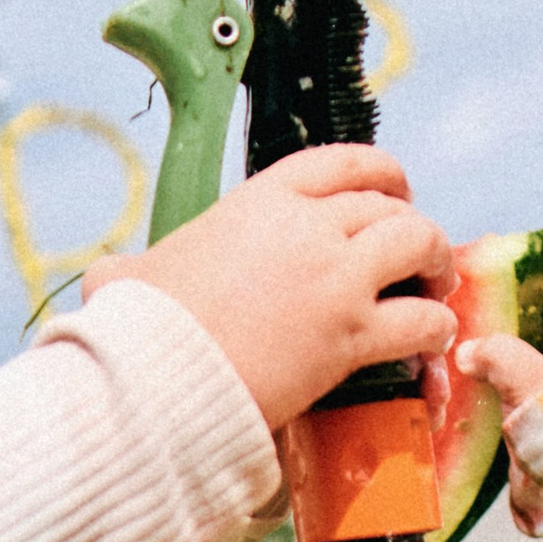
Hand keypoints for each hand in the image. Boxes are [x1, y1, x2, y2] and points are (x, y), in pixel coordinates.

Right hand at [90, 147, 456, 430]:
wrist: (160, 379)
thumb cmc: (140, 329)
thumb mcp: (128, 276)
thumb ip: (133, 268)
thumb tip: (106, 279)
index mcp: (259, 201)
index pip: (339, 163)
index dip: (379, 172)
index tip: (392, 189)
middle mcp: (308, 227)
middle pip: (388, 204)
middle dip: (411, 222)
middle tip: (418, 250)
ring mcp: (336, 277)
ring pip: (418, 244)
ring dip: (436, 261)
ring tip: (437, 284)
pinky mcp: (352, 334)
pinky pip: (422, 318)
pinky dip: (437, 325)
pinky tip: (435, 338)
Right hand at [456, 272, 542, 417]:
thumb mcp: (525, 379)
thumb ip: (495, 354)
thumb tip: (470, 351)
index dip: (538, 288)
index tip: (504, 300)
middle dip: (514, 333)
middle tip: (480, 341)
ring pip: (541, 364)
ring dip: (512, 369)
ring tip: (479, 375)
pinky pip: (539, 396)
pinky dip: (517, 396)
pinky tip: (491, 405)